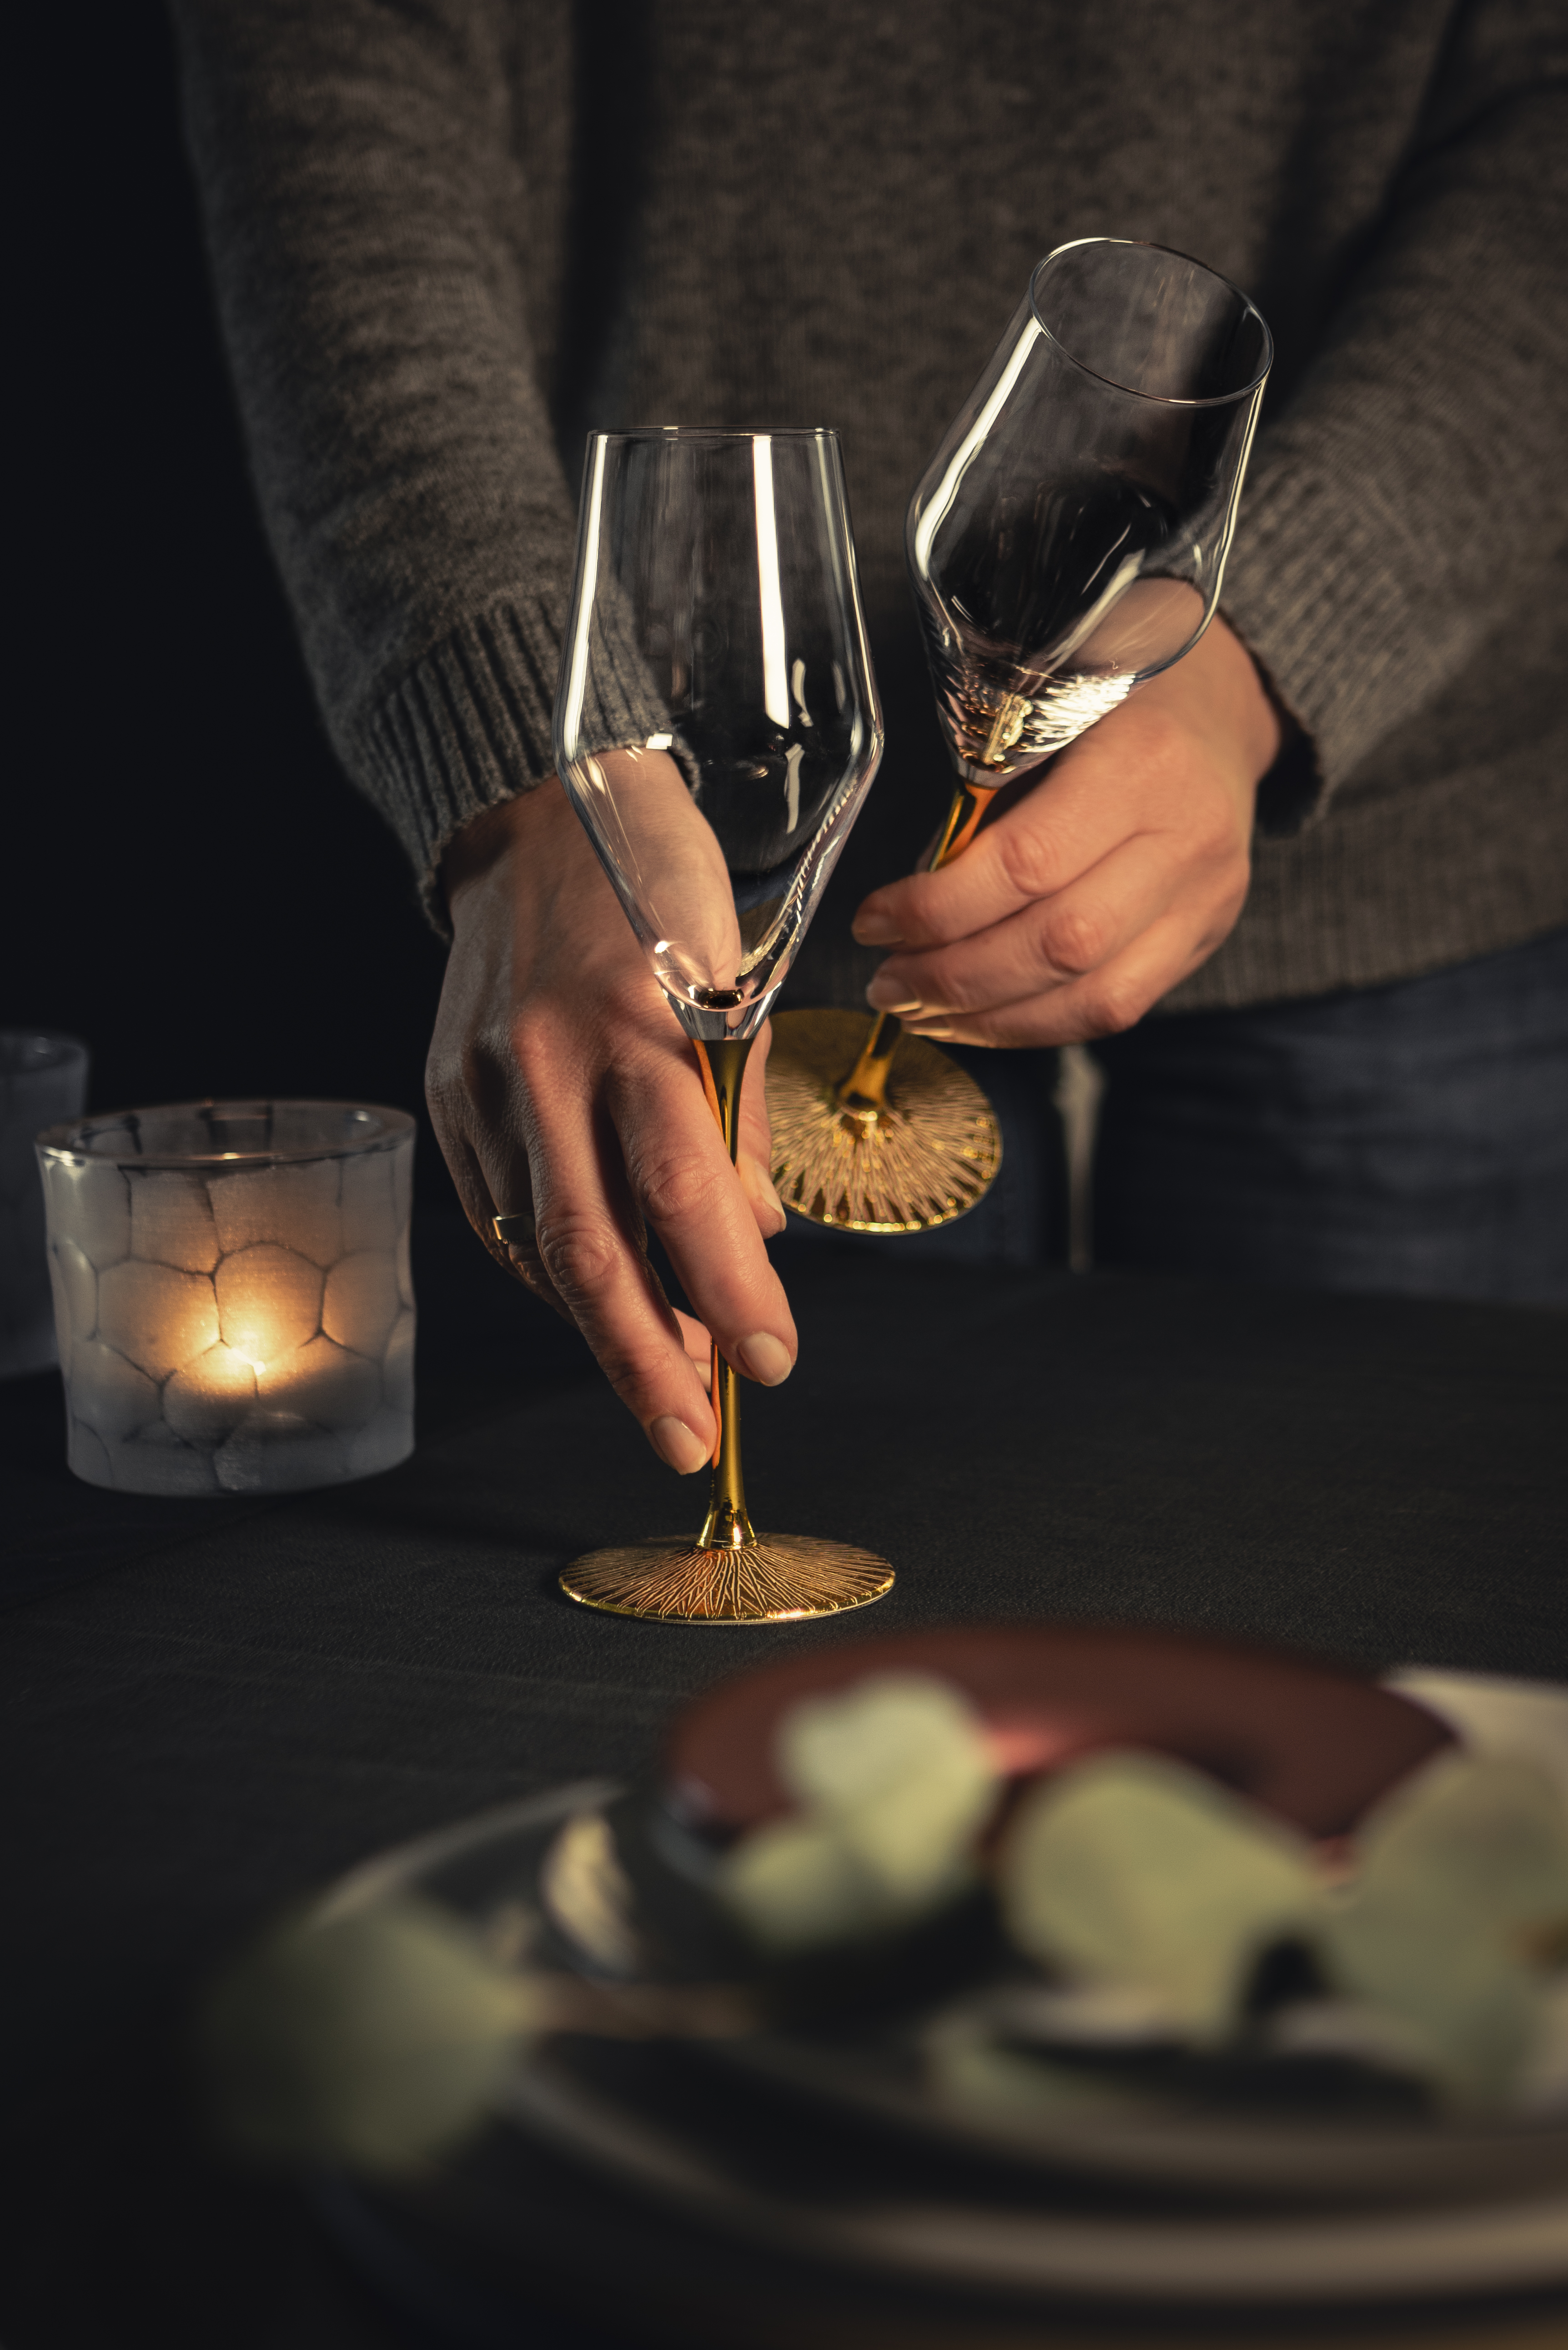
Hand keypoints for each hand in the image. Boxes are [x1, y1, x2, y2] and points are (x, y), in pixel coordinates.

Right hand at [426, 776, 791, 1473]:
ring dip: (605, 1329)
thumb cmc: (659, 889)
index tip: (772, 1361)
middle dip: (648, 1365)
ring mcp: (484, 1084)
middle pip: (593, 1250)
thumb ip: (740, 1117)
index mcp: (639, 1024)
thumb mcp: (736, 982)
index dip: (731, 1293)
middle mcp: (548, 1060)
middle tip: (690, 1442)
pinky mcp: (446, 1096)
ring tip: (665, 1381)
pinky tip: (597, 1301)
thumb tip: (751, 1239)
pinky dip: (552, 1273)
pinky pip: (500, 1217)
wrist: (537, 816)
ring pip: (538, 1247)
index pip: (687, 1193)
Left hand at [852, 617, 1280, 1044]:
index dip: (937, 908)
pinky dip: (1035, 1026)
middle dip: (954, 977)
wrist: (1216, 714)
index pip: (1027, 863)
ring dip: (988, 1018)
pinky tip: (978, 1020)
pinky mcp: (1204, 938)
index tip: (874, 922)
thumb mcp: (1044, 721)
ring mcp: (1206, 897)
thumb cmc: (1110, 710)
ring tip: (918, 1012)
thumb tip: (909, 901)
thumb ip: (987, 802)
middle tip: (887, 984)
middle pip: (1059, 943)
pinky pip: (1115, 1009)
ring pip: (1091, 996)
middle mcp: (1186, 837)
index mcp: (1140, 762)